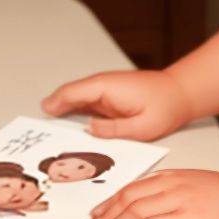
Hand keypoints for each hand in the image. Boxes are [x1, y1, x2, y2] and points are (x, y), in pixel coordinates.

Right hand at [41, 68, 191, 140]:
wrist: (180, 93)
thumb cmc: (165, 106)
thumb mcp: (142, 126)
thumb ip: (113, 129)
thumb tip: (88, 129)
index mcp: (107, 87)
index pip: (73, 92)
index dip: (55, 103)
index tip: (41, 113)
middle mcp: (103, 85)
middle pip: (70, 94)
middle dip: (53, 107)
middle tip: (38, 131)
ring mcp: (105, 90)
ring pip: (76, 98)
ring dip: (62, 110)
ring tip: (48, 133)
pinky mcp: (109, 97)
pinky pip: (86, 103)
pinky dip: (74, 111)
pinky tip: (68, 127)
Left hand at [91, 169, 218, 218]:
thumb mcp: (192, 183)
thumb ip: (169, 189)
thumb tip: (145, 205)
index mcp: (172, 175)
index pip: (133, 186)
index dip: (112, 200)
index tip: (100, 210)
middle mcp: (172, 184)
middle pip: (130, 197)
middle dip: (109, 212)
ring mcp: (179, 201)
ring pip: (136, 211)